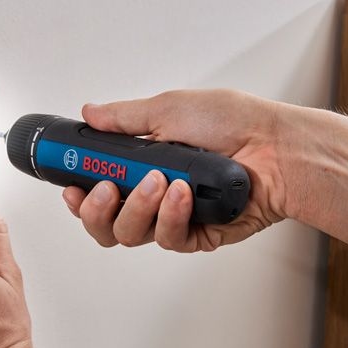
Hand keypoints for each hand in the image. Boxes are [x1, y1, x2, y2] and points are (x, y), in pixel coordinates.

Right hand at [62, 89, 290, 251]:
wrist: (276, 147)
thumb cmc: (233, 122)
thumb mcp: (170, 109)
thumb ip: (124, 118)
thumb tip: (90, 113)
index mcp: (143, 164)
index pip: (98, 190)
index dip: (79, 195)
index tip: (70, 187)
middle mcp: (154, 194)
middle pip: (106, 223)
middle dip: (98, 210)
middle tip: (108, 188)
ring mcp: (175, 217)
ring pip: (131, 234)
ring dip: (138, 207)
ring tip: (161, 181)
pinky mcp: (197, 236)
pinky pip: (167, 238)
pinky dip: (170, 216)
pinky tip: (183, 194)